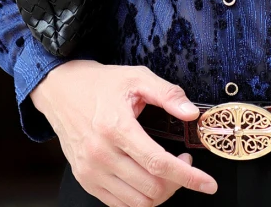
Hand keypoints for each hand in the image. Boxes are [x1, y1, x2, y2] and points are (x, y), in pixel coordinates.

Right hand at [30, 60, 216, 205]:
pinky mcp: (86, 180)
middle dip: (178, 182)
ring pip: (136, 202)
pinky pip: (118, 204)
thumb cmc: (102, 84)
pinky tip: (148, 177)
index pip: (158, 163)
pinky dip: (140, 198)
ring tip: (168, 169)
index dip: (187, 177)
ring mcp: (91, 171)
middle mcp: (101, 155)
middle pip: (150, 188)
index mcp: (116, 127)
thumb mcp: (138, 77)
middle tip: (185, 162)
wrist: (63, 91)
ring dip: (161, 192)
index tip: (208, 184)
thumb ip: (168, 94)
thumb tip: (192, 114)